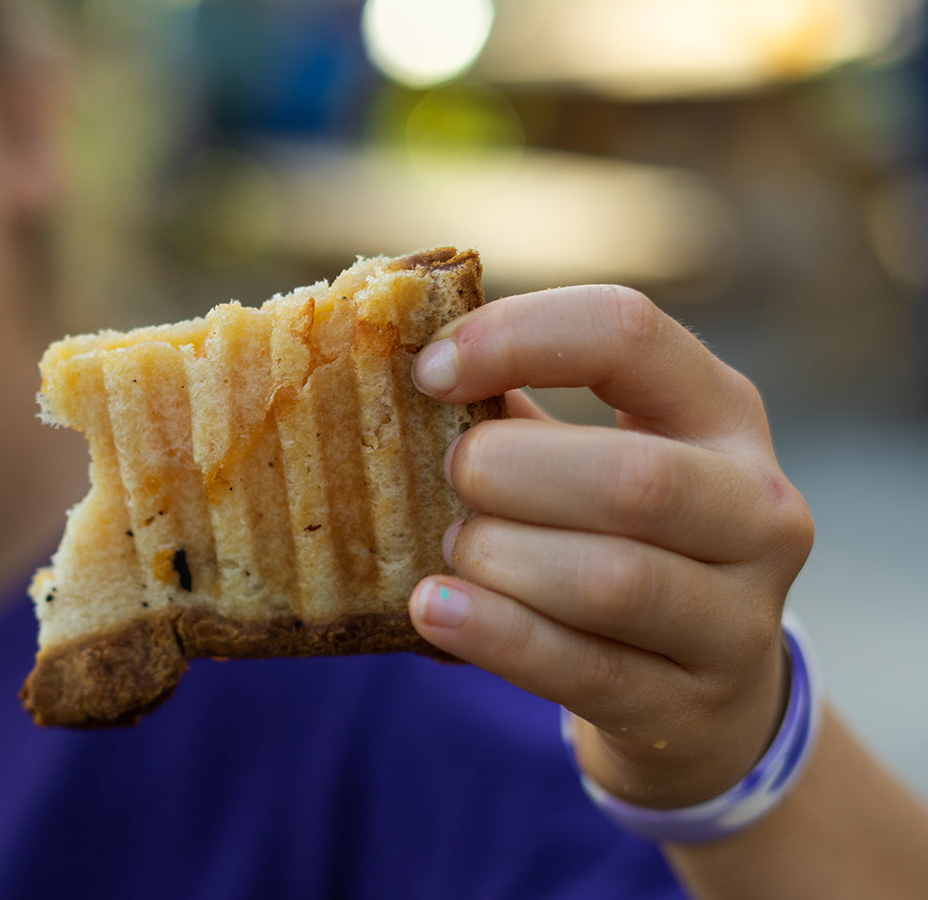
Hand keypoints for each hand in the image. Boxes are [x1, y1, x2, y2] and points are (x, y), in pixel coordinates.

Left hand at [408, 285, 815, 808]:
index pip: (628, 334)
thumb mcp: (588, 457)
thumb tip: (392, 360)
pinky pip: (586, 669)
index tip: (429, 372)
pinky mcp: (692, 707)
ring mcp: (738, 617)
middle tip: (450, 475)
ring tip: (452, 548)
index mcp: (721, 411)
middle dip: (510, 472)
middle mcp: (757, 508)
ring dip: (503, 559)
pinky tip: (434, 608)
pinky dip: (497, 636)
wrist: (703, 696)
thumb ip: (509, 408)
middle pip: (633, 476)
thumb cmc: (612, 540)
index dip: (517, 338)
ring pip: (614, 581)